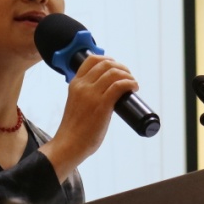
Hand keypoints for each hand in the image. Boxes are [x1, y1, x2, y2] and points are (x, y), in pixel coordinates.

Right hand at [38, 54, 138, 182]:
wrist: (69, 144)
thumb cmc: (75, 129)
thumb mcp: (76, 103)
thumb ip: (86, 95)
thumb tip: (108, 94)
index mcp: (75, 84)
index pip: (91, 59)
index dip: (108, 59)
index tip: (116, 67)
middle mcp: (82, 86)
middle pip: (106, 64)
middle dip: (121, 67)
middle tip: (128, 76)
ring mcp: (91, 95)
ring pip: (114, 73)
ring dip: (128, 75)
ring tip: (133, 83)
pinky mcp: (101, 105)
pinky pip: (119, 86)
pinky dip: (130, 83)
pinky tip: (134, 87)